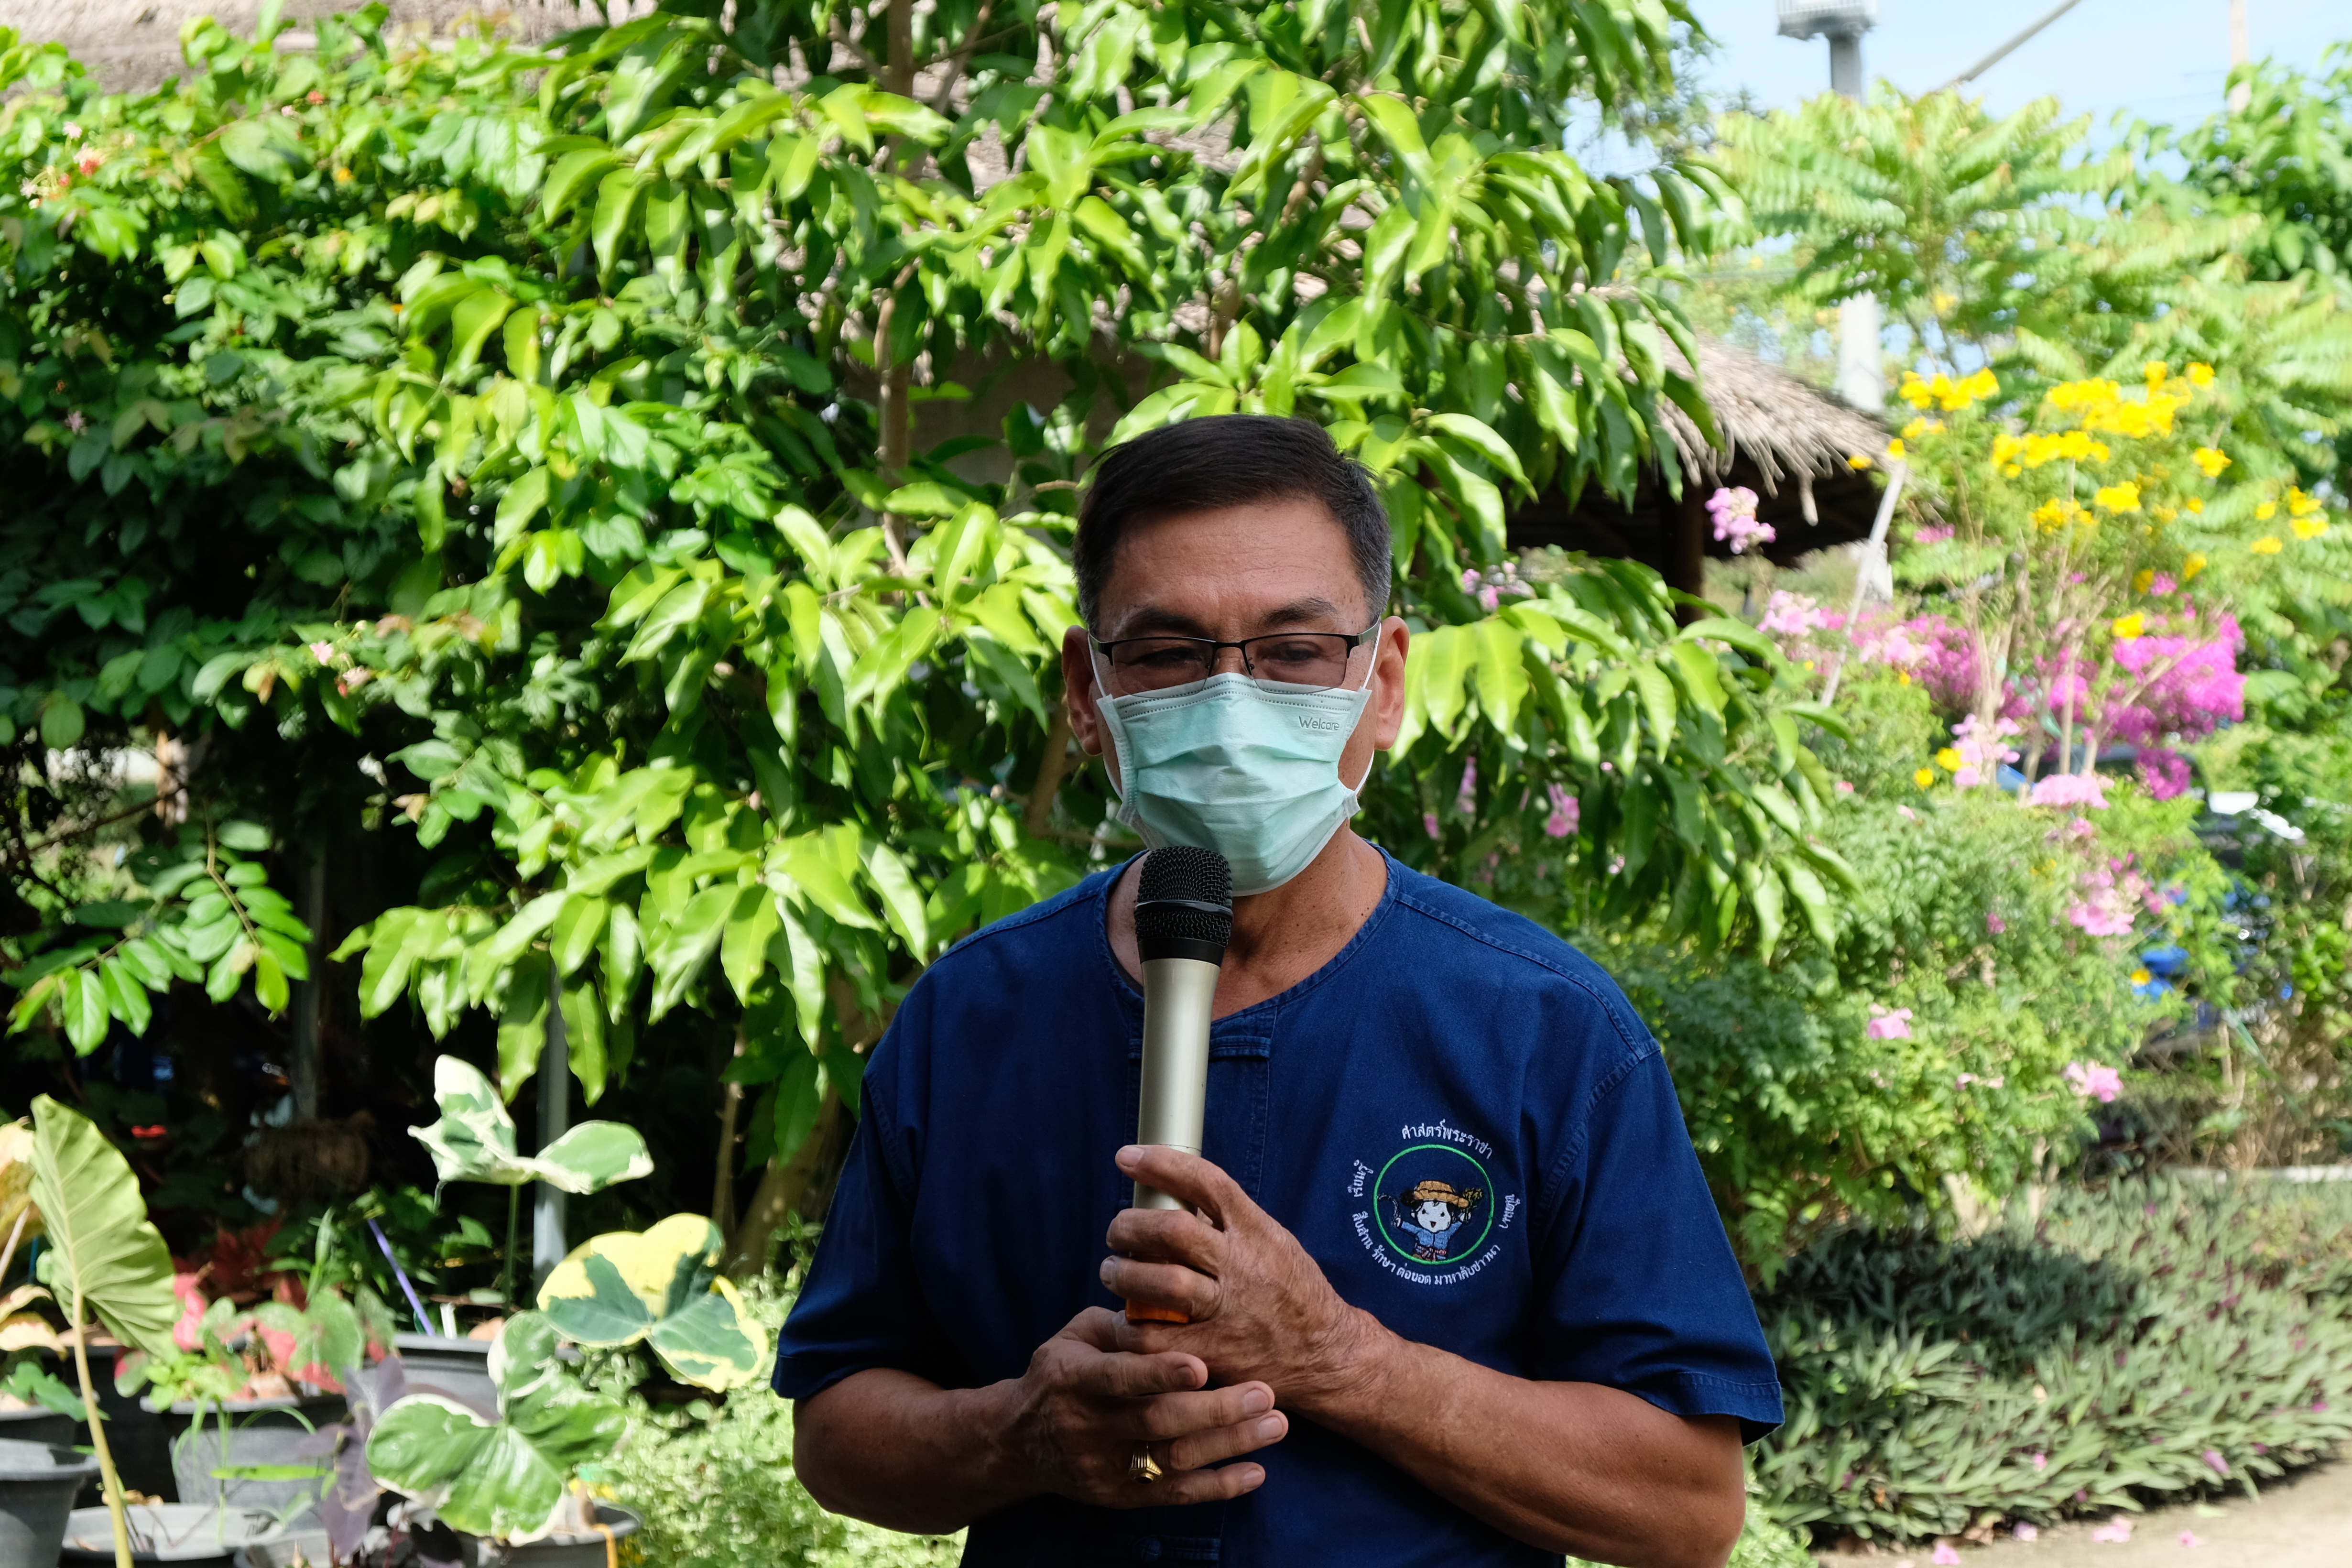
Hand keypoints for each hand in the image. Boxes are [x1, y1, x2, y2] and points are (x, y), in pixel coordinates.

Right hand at [998, 1307, 1288, 1507]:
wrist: (1020, 1440)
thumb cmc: (1062, 1372)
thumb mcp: (1077, 1336)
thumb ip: (1120, 1325)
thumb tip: (1166, 1305)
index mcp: (1073, 1378)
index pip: (1119, 1377)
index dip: (1159, 1373)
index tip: (1203, 1365)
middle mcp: (1087, 1426)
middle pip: (1156, 1423)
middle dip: (1216, 1409)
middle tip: (1266, 1392)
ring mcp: (1104, 1466)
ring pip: (1173, 1461)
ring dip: (1229, 1444)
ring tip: (1276, 1424)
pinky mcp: (1120, 1496)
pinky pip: (1175, 1495)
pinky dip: (1219, 1486)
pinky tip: (1257, 1471)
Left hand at [1101, 1145, 1386, 1412]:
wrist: (1325, 1355)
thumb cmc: (1294, 1293)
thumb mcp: (1273, 1241)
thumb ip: (1230, 1220)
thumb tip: (1174, 1195)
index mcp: (1256, 1232)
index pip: (1206, 1183)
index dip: (1161, 1164)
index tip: (1127, 1157)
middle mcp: (1242, 1266)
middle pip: (1173, 1230)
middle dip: (1131, 1225)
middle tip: (1118, 1232)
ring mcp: (1228, 1311)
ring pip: (1162, 1282)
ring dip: (1124, 1273)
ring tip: (1114, 1272)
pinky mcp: (1214, 1352)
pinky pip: (1157, 1338)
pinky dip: (1129, 1327)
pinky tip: (1122, 1321)